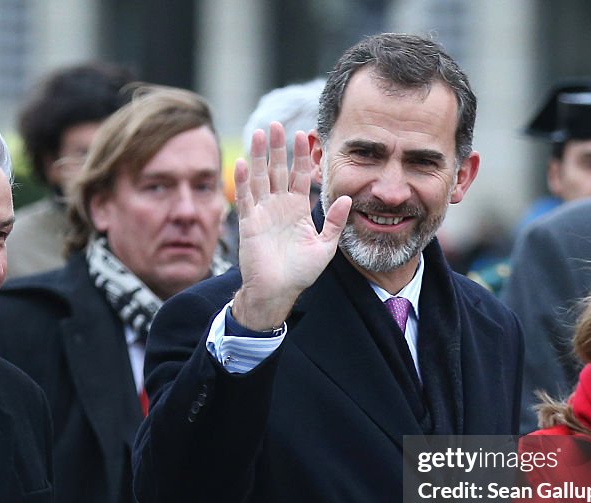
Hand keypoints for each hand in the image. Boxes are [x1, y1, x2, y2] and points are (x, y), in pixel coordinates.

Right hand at [231, 122, 350, 330]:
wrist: (279, 291)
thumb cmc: (301, 272)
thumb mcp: (325, 247)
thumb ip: (334, 222)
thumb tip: (347, 199)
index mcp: (298, 209)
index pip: (300, 175)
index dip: (301, 156)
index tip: (303, 134)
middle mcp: (279, 206)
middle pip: (277, 169)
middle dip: (276, 147)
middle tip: (275, 124)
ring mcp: (262, 212)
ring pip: (259, 178)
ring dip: (257, 156)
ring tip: (258, 134)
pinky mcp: (248, 222)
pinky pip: (245, 198)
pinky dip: (243, 181)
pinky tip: (242, 162)